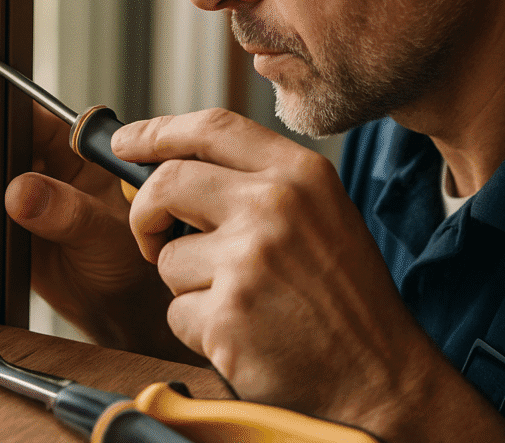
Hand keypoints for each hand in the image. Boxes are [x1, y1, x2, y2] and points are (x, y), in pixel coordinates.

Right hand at [5, 104, 192, 359]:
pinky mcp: (6, 224)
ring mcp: (26, 195)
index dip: (11, 114)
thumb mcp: (107, 234)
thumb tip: (24, 192)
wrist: (116, 308)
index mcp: (81, 151)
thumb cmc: (132, 262)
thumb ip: (70, 212)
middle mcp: (50, 167)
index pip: (40, 117)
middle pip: (5, 140)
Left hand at [114, 108, 504, 440]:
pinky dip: (196, 327)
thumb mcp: (319, 216)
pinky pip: (175, 310)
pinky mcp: (227, 315)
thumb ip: (255, 184)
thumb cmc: (342, 297)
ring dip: (186, 284)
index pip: (211, 127)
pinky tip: (240, 335)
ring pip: (166, 256)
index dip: (157, 131)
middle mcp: (274, 206)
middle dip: (145, 213)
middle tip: (153, 239)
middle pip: (166, 182)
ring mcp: (249, 260)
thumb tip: (168, 168)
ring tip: (239, 302)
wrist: (379, 378)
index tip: (125, 141)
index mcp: (300, 175)